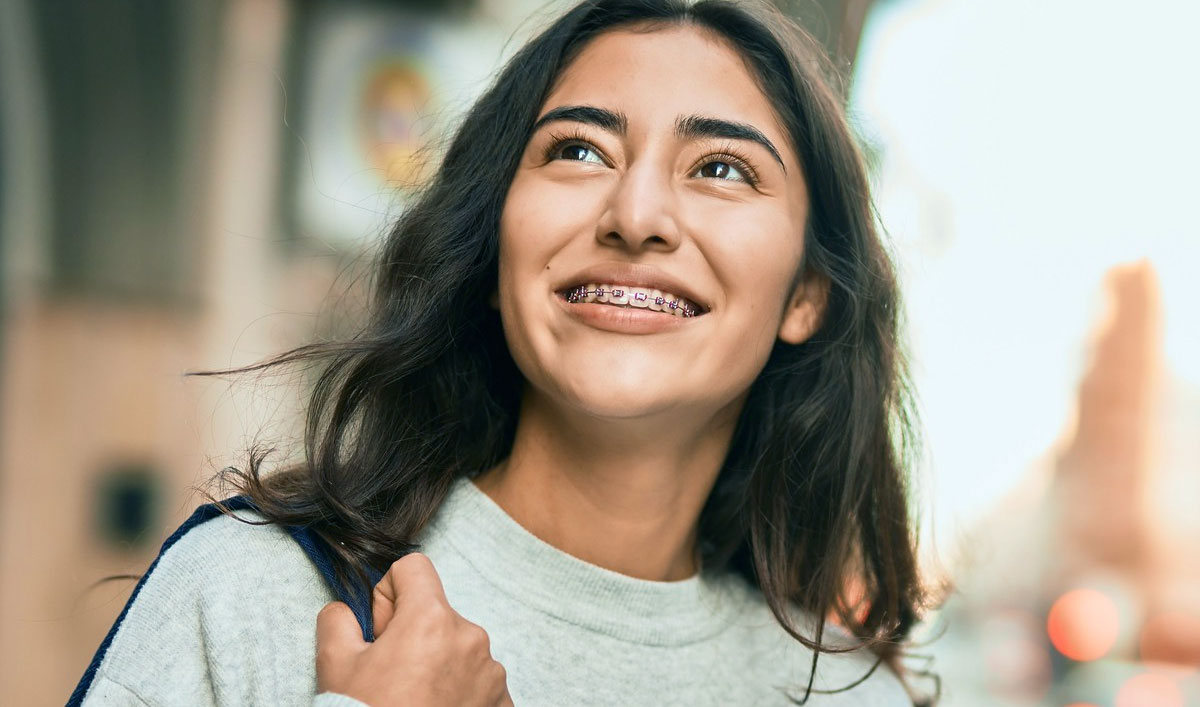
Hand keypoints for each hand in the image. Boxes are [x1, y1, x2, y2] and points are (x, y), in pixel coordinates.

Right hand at [315, 553, 512, 705]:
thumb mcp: (335, 665)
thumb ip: (339, 619)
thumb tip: (347, 610)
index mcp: (431, 619)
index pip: (413, 568)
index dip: (388, 595)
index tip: (380, 632)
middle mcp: (470, 638)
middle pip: (436, 612)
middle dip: (413, 635)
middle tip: (392, 676)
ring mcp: (491, 672)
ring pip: (457, 647)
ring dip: (438, 664)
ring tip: (414, 700)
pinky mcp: (502, 701)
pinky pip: (478, 680)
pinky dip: (459, 692)